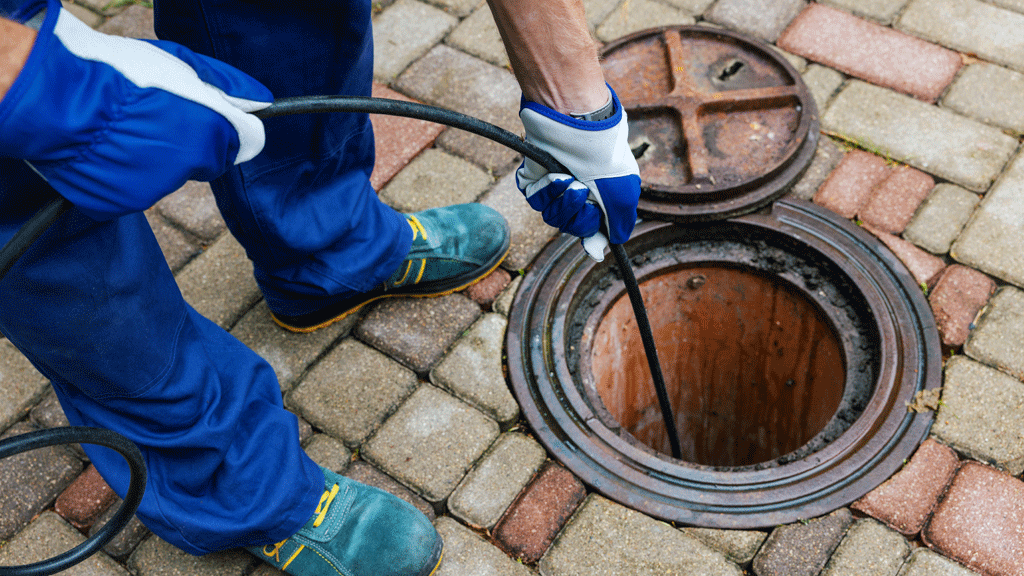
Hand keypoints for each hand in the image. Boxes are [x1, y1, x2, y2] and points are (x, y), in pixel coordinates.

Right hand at [0, 0, 271, 220]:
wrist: (58, 98)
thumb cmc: (120, 73)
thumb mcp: (181, 65)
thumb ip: (227, 85)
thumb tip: (261, 101)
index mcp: (211, 130)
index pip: (242, 142)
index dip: (221, 127)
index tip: (204, 118)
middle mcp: (191, 165)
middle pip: (204, 161)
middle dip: (188, 145)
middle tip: (153, 120)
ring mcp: (155, 188)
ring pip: (167, 177)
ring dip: (152, 159)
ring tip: (121, 130)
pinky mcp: (123, 202)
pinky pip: (132, 189)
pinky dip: (123, 175)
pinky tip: (105, 149)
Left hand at [516, 85, 639, 260]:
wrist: (578, 125)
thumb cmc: (604, 157)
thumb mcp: (623, 194)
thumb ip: (619, 224)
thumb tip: (608, 246)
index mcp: (600, 197)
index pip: (591, 229)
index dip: (590, 236)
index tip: (591, 242)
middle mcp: (578, 193)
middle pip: (571, 227)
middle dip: (577, 214)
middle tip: (583, 192)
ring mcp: (556, 186)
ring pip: (552, 217)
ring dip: (563, 201)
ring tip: (569, 179)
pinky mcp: (535, 178)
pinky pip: (536, 200)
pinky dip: (547, 191)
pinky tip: (555, 175)